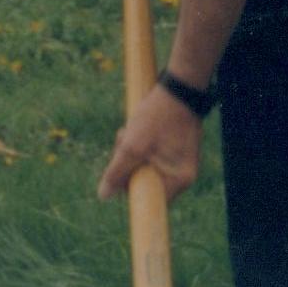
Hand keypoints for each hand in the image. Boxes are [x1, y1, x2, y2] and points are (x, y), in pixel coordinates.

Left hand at [98, 84, 202, 200]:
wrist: (178, 87)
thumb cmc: (158, 116)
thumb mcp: (132, 145)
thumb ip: (117, 172)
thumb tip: (104, 196)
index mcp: (178, 180)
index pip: (148, 199)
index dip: (129, 188)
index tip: (119, 173)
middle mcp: (183, 176)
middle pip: (145, 183)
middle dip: (128, 165)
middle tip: (123, 141)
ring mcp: (180, 162)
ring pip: (146, 168)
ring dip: (131, 153)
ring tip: (129, 130)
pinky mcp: (176, 150)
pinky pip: (152, 157)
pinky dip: (141, 147)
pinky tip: (136, 128)